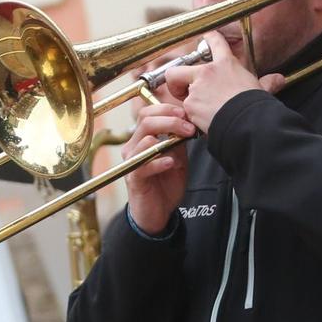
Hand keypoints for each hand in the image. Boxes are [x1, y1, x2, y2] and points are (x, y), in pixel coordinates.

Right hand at [122, 101, 196, 235]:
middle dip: (170, 119)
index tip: (186, 113)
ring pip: (144, 138)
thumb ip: (178, 140)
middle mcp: (133, 147)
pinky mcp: (134, 179)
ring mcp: (132, 162)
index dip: (167, 109)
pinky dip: (159, 161)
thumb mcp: (177, 157)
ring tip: (184, 139)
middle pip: (145, 120)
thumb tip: (188, 121)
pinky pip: (143, 165)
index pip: (147, 112)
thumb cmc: (165, 183)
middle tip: (189, 126)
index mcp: (142, 138)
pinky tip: (171, 162)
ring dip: (167, 136)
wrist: (158, 212)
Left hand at [161, 32, 282, 132]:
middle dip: (176, 81)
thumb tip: (280, 80)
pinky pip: (186, 110)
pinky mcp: (191, 104)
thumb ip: (268, 83)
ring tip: (201, 111)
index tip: (205, 36)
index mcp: (226, 64)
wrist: (246, 120)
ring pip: (180, 93)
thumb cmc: (253, 104)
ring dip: (187, 102)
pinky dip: (192, 117)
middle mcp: (207, 72)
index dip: (208, 37)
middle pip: (178, 68)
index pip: (215, 42)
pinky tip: (203, 122)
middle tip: (184, 91)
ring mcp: (196, 87)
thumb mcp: (261, 89)